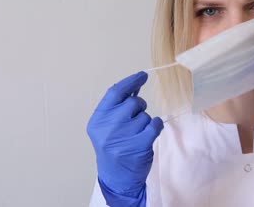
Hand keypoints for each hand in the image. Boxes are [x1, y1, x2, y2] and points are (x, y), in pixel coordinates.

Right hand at [86, 71, 162, 203]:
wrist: (117, 177)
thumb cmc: (114, 147)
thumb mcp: (107, 127)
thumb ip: (117, 107)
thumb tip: (135, 86)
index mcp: (98, 120)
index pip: (115, 93)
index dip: (130, 82)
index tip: (142, 76)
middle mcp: (108, 127)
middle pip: (132, 102)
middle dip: (139, 106)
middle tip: (135, 118)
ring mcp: (124, 136)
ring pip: (145, 115)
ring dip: (145, 121)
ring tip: (136, 134)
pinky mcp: (140, 144)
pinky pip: (155, 124)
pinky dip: (156, 126)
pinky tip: (149, 134)